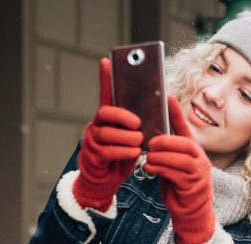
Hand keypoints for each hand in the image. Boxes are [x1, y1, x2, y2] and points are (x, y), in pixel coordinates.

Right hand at [72, 58, 142, 211]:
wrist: (106, 177)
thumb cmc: (122, 152)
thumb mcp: (132, 135)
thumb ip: (138, 123)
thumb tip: (157, 108)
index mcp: (108, 117)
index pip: (105, 93)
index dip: (105, 78)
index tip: (106, 60)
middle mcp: (97, 125)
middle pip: (105, 113)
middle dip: (123, 116)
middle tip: (138, 123)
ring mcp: (93, 140)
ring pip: (107, 133)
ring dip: (127, 137)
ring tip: (139, 141)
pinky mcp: (94, 156)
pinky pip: (108, 151)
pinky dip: (123, 151)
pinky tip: (134, 152)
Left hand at [143, 96, 214, 243]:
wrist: (190, 211)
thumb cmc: (178, 185)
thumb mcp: (172, 165)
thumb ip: (166, 152)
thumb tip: (150, 138)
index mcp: (193, 150)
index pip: (185, 128)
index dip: (177, 113)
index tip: (169, 97)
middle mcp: (200, 159)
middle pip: (185, 144)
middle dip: (166, 141)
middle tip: (151, 142)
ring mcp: (199, 173)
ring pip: (180, 159)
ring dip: (161, 157)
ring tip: (149, 158)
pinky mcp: (193, 186)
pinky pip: (176, 174)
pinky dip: (161, 169)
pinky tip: (150, 168)